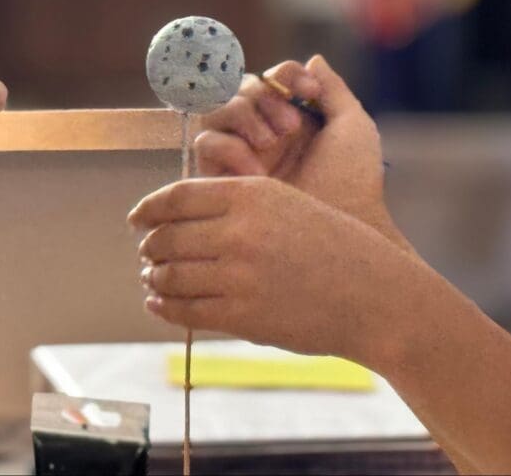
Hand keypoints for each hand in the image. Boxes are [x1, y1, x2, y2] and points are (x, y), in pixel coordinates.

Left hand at [129, 176, 417, 363]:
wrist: (374, 295)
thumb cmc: (333, 245)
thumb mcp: (287, 203)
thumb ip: (235, 205)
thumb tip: (176, 217)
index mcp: (250, 194)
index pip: (176, 198)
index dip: (147, 210)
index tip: (136, 220)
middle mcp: (239, 231)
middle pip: (167, 237)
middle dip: (150, 248)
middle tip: (147, 255)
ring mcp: (239, 276)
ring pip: (171, 275)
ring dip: (155, 279)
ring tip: (153, 280)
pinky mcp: (242, 316)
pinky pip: (185, 310)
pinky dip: (164, 307)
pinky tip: (159, 304)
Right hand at [195, 54, 409, 251]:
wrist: (341, 229)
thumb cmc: (353, 183)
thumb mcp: (353, 128)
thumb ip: (333, 91)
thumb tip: (314, 59)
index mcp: (293, 118)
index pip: (273, 79)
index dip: (286, 77)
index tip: (309, 91)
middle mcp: (262, 133)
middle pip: (239, 88)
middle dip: (263, 98)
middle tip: (290, 127)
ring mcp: (239, 155)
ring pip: (216, 111)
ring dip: (243, 117)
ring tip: (270, 143)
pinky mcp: (220, 181)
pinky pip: (206, 146)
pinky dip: (229, 149)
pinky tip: (255, 172)